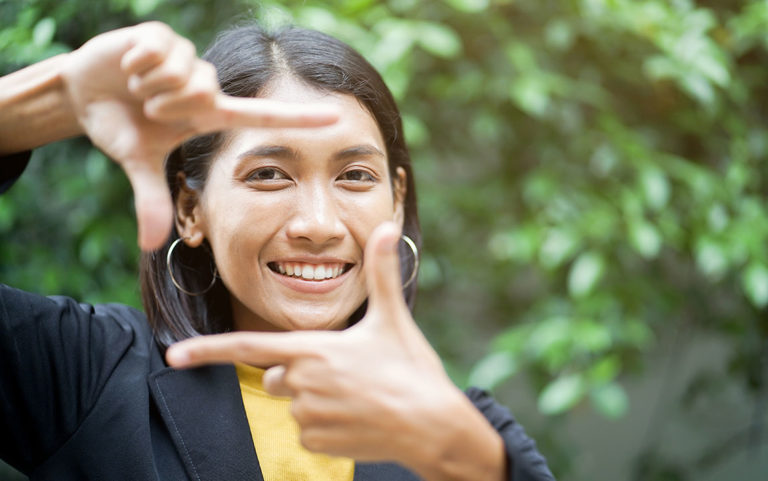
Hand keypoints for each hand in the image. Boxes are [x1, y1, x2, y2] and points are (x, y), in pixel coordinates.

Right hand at [62, 22, 337, 249]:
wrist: (84, 93)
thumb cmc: (121, 127)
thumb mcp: (138, 163)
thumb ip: (152, 201)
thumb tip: (150, 245)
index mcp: (211, 115)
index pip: (264, 116)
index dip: (300, 119)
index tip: (338, 120)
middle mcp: (207, 85)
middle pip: (204, 92)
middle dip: (166, 104)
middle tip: (147, 106)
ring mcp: (188, 57)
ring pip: (182, 73)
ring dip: (150, 85)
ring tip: (138, 86)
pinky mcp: (163, 34)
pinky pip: (158, 50)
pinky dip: (136, 62)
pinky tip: (130, 64)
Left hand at [166, 222, 505, 480]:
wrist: (432, 427)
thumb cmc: (412, 370)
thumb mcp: (393, 319)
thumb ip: (382, 272)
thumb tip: (388, 226)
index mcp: (313, 349)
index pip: (247, 348)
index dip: (206, 351)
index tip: (174, 356)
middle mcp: (302, 384)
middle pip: (276, 374)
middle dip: (295, 371)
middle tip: (344, 370)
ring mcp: (307, 417)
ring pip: (292, 402)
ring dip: (314, 398)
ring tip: (358, 394)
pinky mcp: (316, 443)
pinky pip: (305, 430)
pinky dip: (325, 423)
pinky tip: (356, 417)